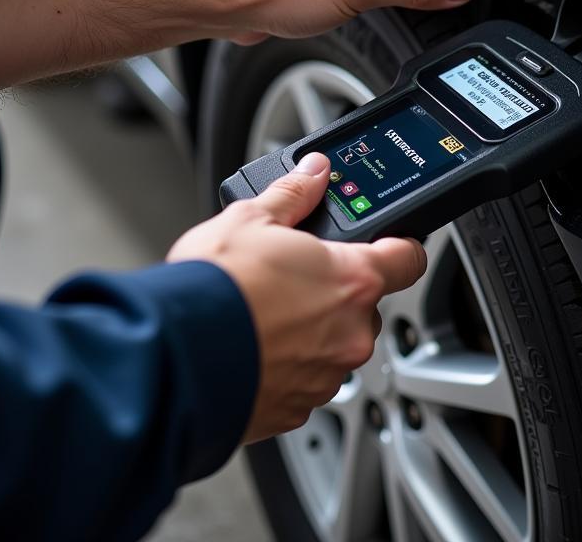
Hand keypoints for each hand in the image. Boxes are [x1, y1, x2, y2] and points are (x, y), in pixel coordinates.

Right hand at [166, 153, 426, 440]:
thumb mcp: (250, 219)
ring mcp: (327, 375)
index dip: (398, 245)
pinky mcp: (298, 408)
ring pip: (334, 345)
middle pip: (364, 304)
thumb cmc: (214, 289)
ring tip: (264, 315)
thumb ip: (293, 194)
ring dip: (311, 331)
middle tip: (293, 278)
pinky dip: (287, 366)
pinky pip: (305, 380)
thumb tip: (313, 173)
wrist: (174, 357)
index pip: (407, 258)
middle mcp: (352, 332)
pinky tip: (255, 348)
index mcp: (353, 279)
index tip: (388, 243)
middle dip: (334, 291)